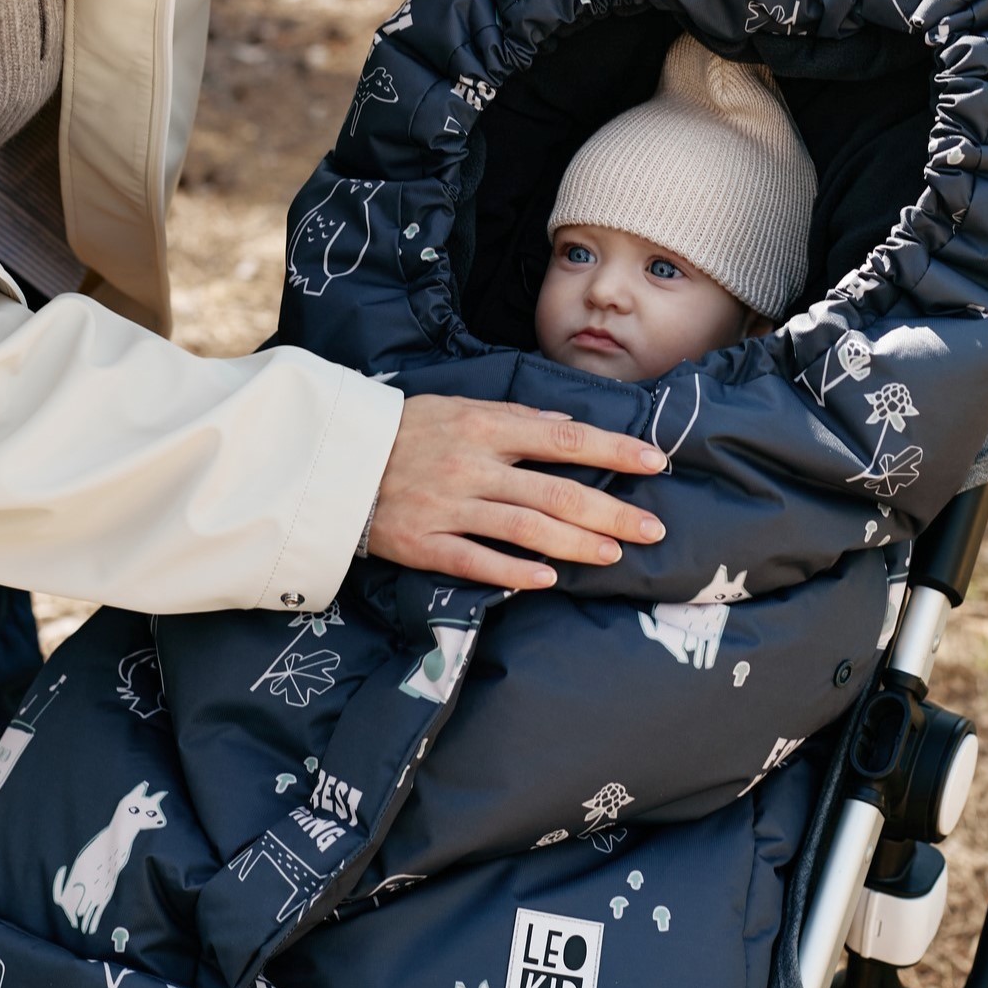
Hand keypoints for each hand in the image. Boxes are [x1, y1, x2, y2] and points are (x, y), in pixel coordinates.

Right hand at [367, 395, 667, 588]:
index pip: (563, 439)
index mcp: (484, 426)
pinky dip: (512, 572)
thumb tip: (567, 425)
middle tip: (653, 529)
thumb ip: (515, 417)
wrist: (332, 459)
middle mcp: (471, 465)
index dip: (612, 451)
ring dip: (573, 544)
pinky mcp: (423, 544)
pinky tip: (547, 581)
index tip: (655, 462)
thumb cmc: (406, 429)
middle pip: (554, 492)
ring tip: (613, 555)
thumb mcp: (459, 407)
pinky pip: (474, 561)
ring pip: (523, 529)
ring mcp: (447, 507)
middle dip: (609, 512)